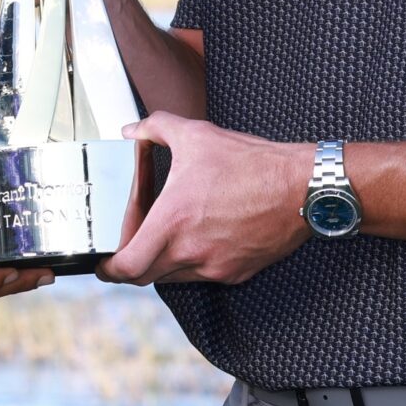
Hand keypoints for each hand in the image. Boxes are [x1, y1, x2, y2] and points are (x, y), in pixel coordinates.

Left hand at [99, 112, 315, 286]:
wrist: (301, 187)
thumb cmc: (251, 163)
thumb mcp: (195, 135)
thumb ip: (155, 129)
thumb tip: (132, 130)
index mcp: (173, 223)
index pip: (127, 268)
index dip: (109, 268)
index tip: (103, 262)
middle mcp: (191, 252)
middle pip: (145, 276)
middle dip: (133, 261)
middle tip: (133, 242)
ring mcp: (215, 267)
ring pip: (174, 276)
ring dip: (164, 260)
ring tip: (171, 230)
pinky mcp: (237, 272)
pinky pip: (204, 273)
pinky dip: (195, 260)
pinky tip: (203, 232)